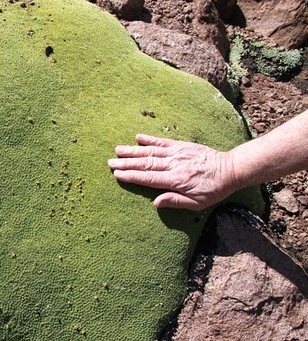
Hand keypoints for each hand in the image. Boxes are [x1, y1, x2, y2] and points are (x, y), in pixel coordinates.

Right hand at [108, 134, 236, 210]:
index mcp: (177, 181)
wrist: (231, 170)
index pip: (149, 178)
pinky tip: (138, 137)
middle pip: (146, 164)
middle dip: (126, 163)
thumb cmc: (214, 190)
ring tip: (117, 150)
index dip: (132, 176)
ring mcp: (178, 154)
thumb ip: (175, 201)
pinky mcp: (182, 146)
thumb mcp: (197, 203)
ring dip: (133, 151)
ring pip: (151, 152)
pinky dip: (150, 140)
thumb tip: (155, 203)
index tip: (118, 174)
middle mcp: (175, 165)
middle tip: (110, 162)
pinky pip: (163, 142)